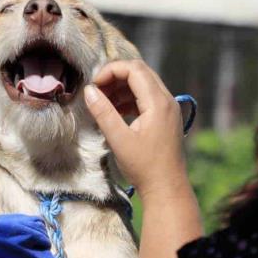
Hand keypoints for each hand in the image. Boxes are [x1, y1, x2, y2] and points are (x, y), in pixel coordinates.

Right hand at [84, 60, 187, 201]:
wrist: (167, 188)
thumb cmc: (144, 166)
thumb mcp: (119, 139)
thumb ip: (103, 112)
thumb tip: (89, 91)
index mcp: (158, 102)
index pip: (134, 69)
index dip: (111, 71)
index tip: (93, 86)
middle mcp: (167, 100)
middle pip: (140, 72)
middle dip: (115, 77)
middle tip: (96, 91)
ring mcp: (168, 108)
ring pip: (143, 84)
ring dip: (121, 88)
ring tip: (102, 102)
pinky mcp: (165, 117)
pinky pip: (146, 97)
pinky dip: (129, 98)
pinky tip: (115, 112)